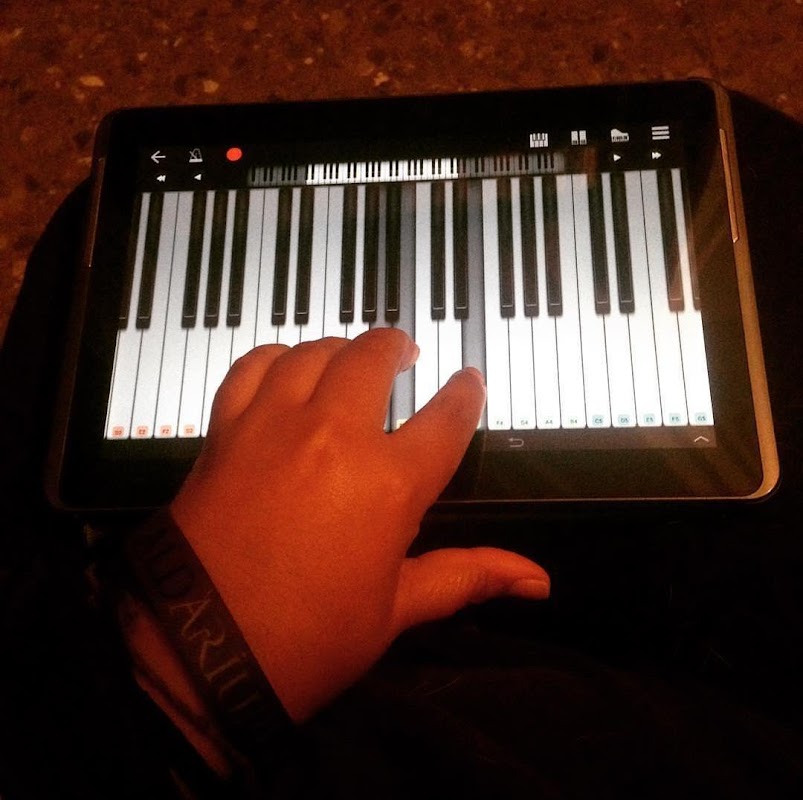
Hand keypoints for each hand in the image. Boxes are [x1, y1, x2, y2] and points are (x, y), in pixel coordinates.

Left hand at [170, 328, 549, 721]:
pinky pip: (252, 368)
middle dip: (397, 348)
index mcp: (390, 483)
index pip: (446, 419)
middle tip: (405, 352)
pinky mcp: (226, 430)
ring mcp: (275, 425)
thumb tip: (538, 581)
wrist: (197, 652)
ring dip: (340, 347)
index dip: (464, 393)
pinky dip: (275, 357)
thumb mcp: (396, 610)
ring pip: (315, 354)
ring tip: (350, 356)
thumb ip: (468, 576)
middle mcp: (335, 436)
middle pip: (373, 359)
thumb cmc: (308, 640)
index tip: (468, 380)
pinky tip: (287, 365)